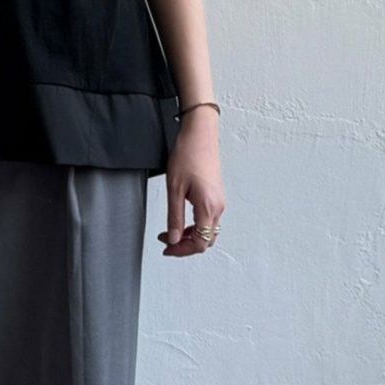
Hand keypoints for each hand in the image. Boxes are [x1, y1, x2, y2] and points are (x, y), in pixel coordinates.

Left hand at [158, 110, 224, 256]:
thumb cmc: (187, 155)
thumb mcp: (174, 189)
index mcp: (208, 207)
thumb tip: (172, 239)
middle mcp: (217, 207)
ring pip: (208, 231)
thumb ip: (174, 217)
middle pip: (206, 240)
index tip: (166, 248)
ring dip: (190, 236)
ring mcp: (218, 201)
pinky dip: (195, 226)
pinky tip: (181, 221)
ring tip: (170, 232)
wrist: (199, 134)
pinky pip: (209, 220)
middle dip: (186, 246)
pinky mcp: (215, 195)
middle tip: (166, 243)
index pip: (200, 242)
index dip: (182, 250)